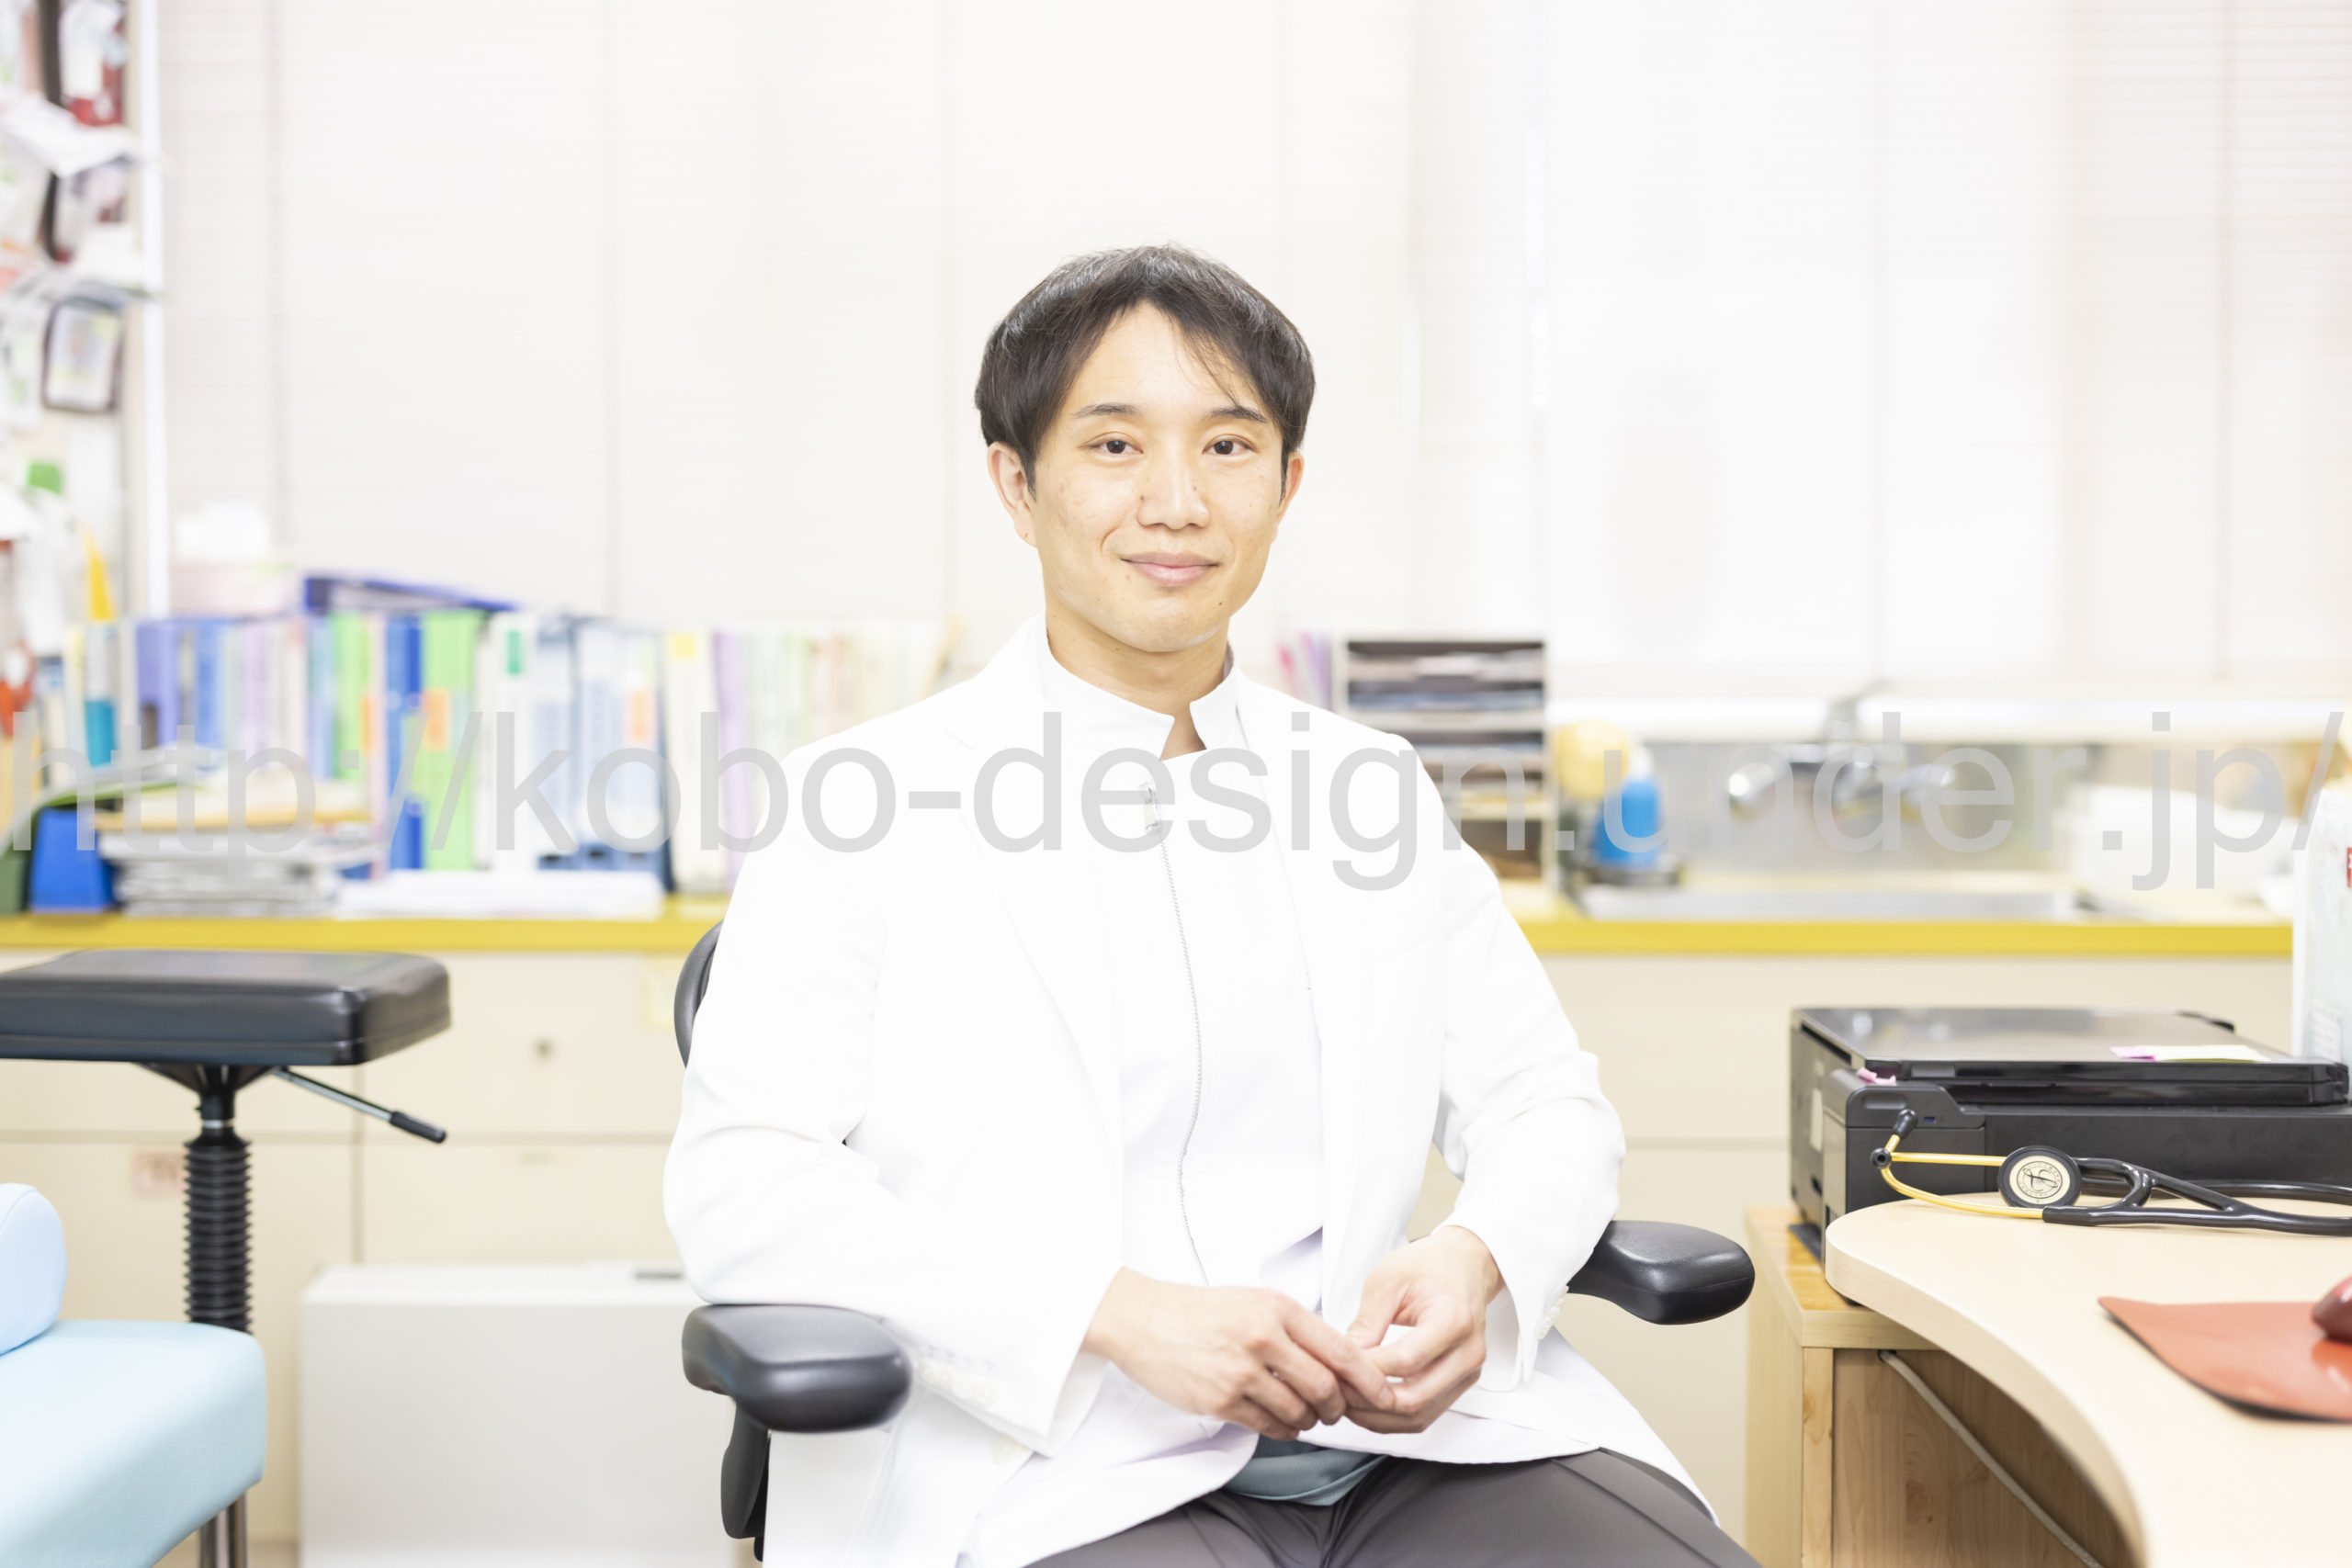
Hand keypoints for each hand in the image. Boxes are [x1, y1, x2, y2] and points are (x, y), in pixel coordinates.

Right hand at [1083, 1268, 1396, 1439]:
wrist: (1143, 1320)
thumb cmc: (1202, 1311)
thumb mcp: (1255, 1302)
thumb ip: (1296, 1328)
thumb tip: (1340, 1363)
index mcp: (1278, 1308)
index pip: (1340, 1350)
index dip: (1368, 1380)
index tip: (1382, 1395)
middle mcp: (1263, 1337)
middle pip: (1325, 1387)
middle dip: (1339, 1407)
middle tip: (1337, 1411)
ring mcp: (1241, 1371)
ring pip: (1299, 1411)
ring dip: (1311, 1421)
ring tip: (1306, 1416)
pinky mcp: (1221, 1399)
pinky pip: (1269, 1426)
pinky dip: (1284, 1430)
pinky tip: (1282, 1423)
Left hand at [1342, 1225, 1504, 1433]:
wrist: (1464, 1265)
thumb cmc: (1428, 1266)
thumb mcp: (1387, 1281)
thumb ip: (1367, 1323)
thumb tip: (1343, 1360)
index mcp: (1453, 1320)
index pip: (1405, 1361)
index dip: (1367, 1371)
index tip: (1336, 1367)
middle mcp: (1467, 1352)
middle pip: (1415, 1399)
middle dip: (1368, 1402)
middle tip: (1336, 1391)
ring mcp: (1468, 1372)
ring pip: (1420, 1417)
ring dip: (1379, 1417)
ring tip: (1346, 1402)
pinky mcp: (1460, 1383)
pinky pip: (1426, 1414)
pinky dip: (1393, 1417)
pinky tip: (1367, 1404)